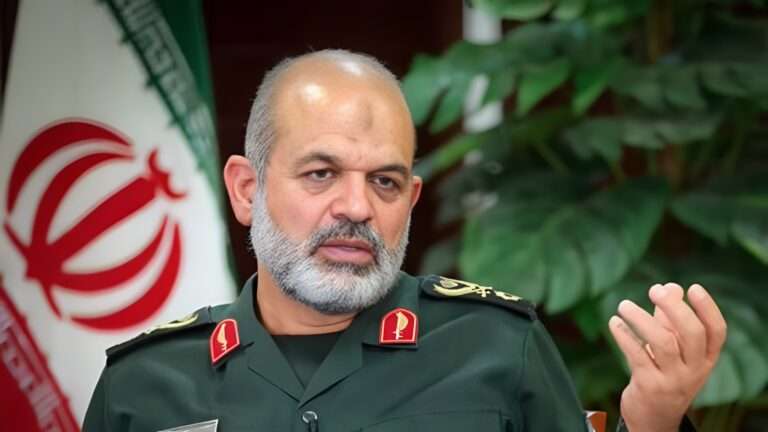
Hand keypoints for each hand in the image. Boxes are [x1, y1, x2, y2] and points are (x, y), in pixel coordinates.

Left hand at [609, 283, 726, 431]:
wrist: (654, 417)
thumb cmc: (664, 372)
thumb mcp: (674, 348)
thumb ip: (670, 318)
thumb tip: (670, 286)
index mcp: (706, 358)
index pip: (716, 331)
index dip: (708, 308)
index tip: (693, 287)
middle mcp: (694, 369)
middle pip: (692, 334)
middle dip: (674, 308)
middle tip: (654, 290)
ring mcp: (673, 379)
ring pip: (662, 343)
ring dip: (641, 319)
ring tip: (623, 305)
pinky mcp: (649, 386)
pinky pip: (637, 355)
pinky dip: (624, 335)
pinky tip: (614, 323)